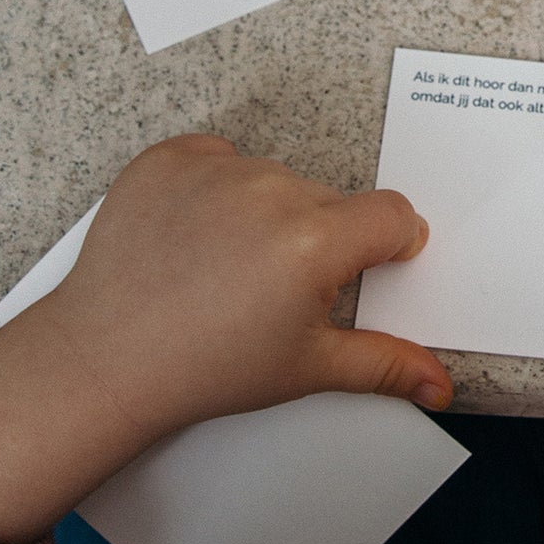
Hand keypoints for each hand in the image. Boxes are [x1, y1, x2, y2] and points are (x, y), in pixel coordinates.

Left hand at [0, 137, 448, 541]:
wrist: (104, 358)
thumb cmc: (204, 366)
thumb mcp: (306, 368)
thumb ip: (383, 364)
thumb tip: (439, 384)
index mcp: (315, 242)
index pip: (392, 215)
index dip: (389, 243)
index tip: (367, 265)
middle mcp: (270, 192)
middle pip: (329, 201)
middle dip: (318, 240)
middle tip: (272, 291)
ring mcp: (216, 170)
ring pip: (274, 179)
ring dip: (265, 213)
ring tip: (225, 268)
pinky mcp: (169, 159)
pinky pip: (218, 159)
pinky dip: (215, 190)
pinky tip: (195, 239)